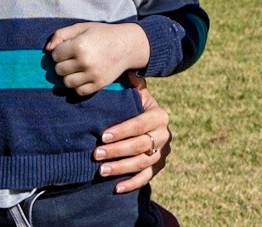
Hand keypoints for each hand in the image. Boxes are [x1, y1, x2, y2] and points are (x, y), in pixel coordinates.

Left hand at [47, 21, 151, 96]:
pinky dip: (78, 86)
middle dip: (63, 64)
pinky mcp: (99, 84)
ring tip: (77, 68)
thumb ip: (61, 34)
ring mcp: (92, 74)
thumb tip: (47, 49)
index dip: (60, 51)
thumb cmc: (102, 34)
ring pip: (67, 82)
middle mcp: (85, 61)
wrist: (127, 45)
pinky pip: (79, 91)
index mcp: (79, 45)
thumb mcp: (82, 27)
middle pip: (59, 70)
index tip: (69, 48)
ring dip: (69, 76)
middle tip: (73, 58)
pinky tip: (83, 76)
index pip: (55, 55)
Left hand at [93, 74, 172, 191]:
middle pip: (141, 145)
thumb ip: (133, 86)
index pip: (140, 125)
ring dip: (121, 168)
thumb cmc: (135, 107)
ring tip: (101, 170)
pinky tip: (116, 188)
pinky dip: (132, 183)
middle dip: (117, 150)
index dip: (122, 131)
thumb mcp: (136, 95)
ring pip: (142, 163)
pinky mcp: (158, 167)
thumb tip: (128, 74)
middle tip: (96, 154)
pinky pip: (146, 178)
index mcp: (159, 116)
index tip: (102, 136)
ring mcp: (162, 153)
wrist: (147, 124)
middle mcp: (165, 135)